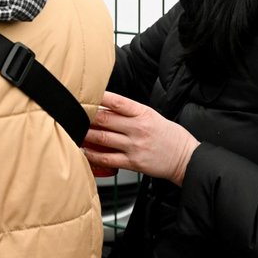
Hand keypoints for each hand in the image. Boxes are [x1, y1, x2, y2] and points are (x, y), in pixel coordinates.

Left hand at [82, 91, 199, 185]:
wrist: (187, 158)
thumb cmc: (168, 136)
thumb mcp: (152, 116)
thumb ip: (129, 112)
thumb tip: (104, 106)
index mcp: (143, 113)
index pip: (117, 101)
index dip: (98, 96)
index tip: (85, 94)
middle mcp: (138, 128)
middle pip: (104, 119)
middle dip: (85, 116)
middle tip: (70, 114)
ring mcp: (134, 146)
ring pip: (102, 138)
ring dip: (84, 135)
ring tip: (72, 131)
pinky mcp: (133, 162)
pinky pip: (107, 158)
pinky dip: (92, 155)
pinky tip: (83, 151)